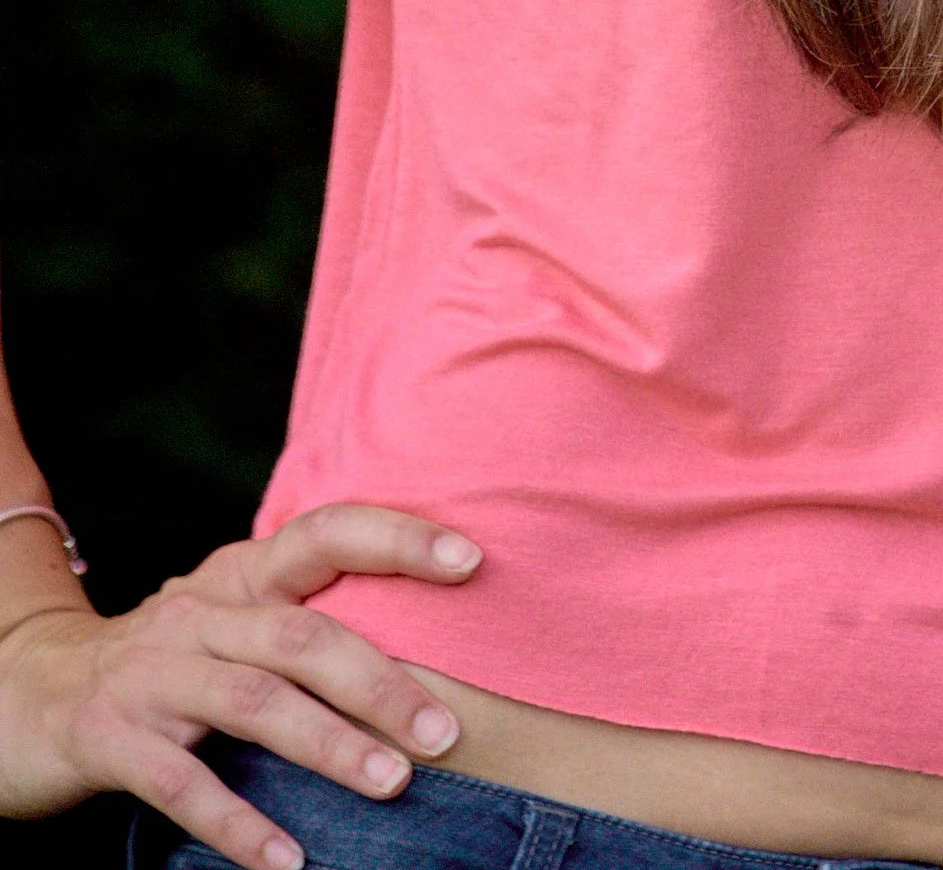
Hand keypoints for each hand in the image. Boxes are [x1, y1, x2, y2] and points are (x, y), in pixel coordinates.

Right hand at [0, 500, 483, 867]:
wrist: (30, 691)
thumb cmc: (166, 661)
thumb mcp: (231, 622)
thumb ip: (305, 621)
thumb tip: (431, 649)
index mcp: (241, 574)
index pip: (326, 532)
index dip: (397, 539)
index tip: (470, 560)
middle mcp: (200, 611)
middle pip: (303, 636)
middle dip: (382, 683)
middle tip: (448, 732)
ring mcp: (152, 671)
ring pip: (253, 701)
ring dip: (328, 745)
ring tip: (393, 783)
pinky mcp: (109, 735)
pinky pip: (180, 780)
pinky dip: (238, 821)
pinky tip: (288, 860)